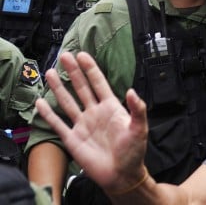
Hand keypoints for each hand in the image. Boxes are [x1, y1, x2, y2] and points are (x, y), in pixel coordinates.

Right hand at [34, 52, 148, 193]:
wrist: (121, 174)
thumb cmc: (133, 151)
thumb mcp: (140, 128)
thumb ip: (138, 109)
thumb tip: (132, 91)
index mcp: (111, 107)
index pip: (99, 83)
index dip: (90, 69)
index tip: (82, 55)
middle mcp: (95, 113)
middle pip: (81, 88)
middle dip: (73, 72)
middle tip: (64, 56)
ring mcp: (83, 125)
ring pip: (68, 102)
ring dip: (59, 88)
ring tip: (50, 72)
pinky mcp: (72, 139)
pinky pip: (57, 124)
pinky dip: (48, 113)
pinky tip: (40, 102)